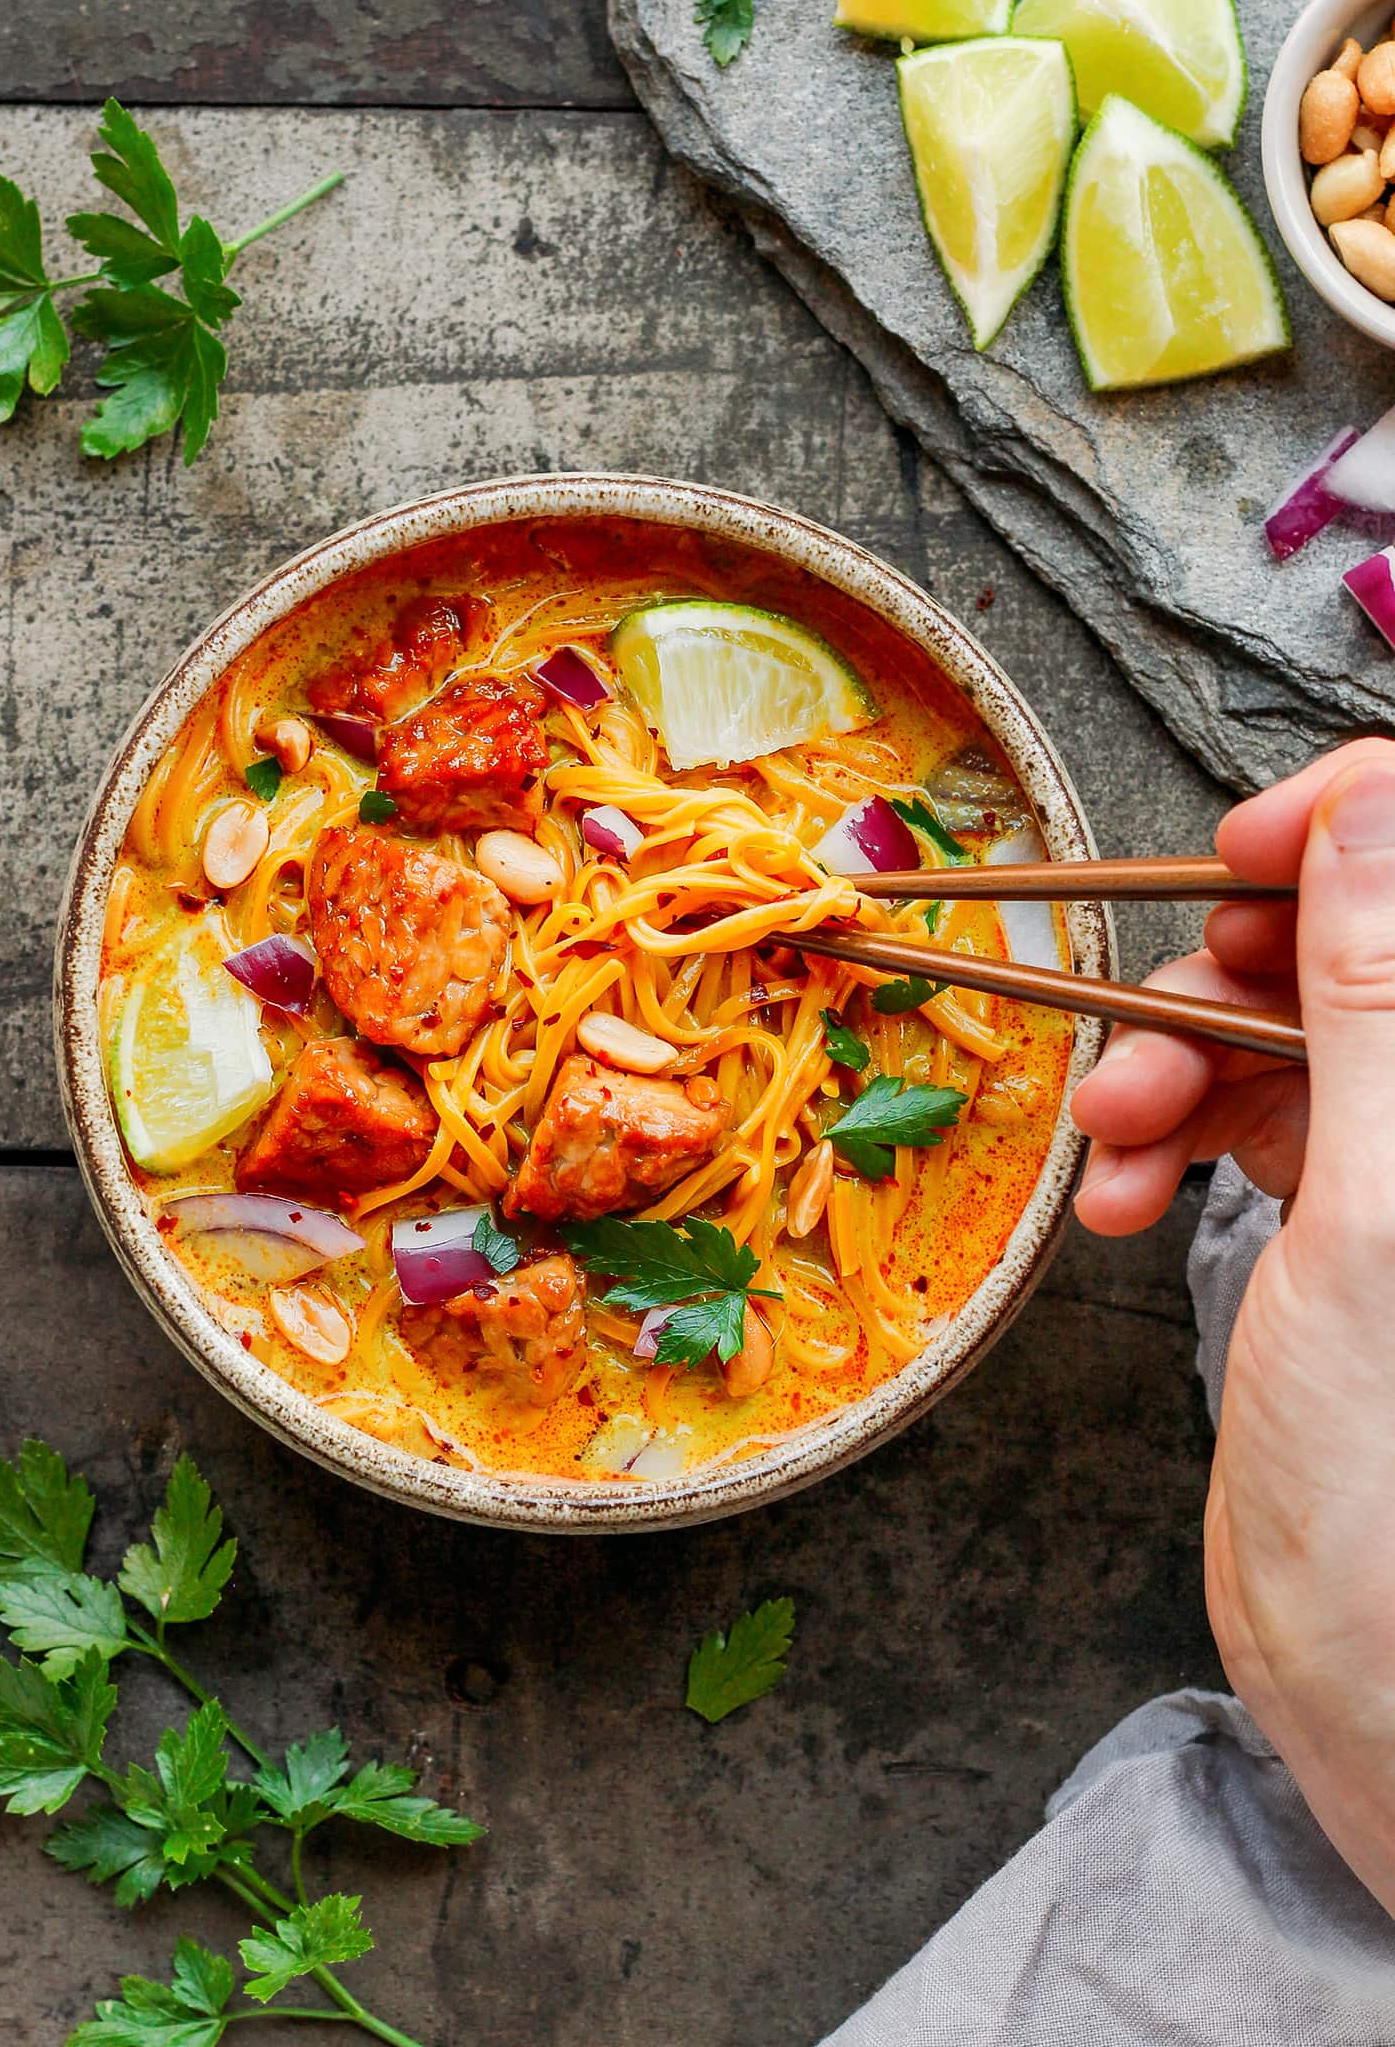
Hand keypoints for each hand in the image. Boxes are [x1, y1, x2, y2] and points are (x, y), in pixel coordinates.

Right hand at [1073, 739, 1394, 1912]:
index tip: (1241, 846)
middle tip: (1138, 1032)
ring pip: (1277, 1029)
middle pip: (1343, 945)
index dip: (1347, 830)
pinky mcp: (1340, 1213)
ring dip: (1168, 1064)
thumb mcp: (1377, 1208)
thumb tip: (1370, 809)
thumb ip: (1374, 998)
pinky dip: (1164, 1140)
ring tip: (1109, 1140)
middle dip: (1224, 969)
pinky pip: (1239, 1118)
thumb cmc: (1391, 1473)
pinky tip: (1122, 1199)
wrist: (1369, 1666)